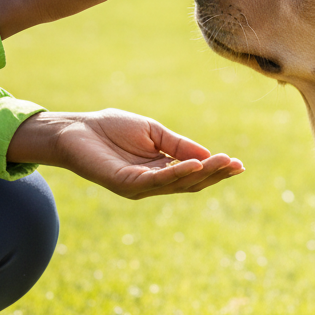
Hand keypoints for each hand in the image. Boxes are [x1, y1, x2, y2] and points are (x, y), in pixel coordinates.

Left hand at [7, 109, 243, 198]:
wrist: (76, 130)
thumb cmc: (110, 129)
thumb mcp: (152, 132)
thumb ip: (177, 145)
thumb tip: (209, 155)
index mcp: (160, 168)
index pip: (194, 173)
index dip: (216, 169)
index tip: (238, 164)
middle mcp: (152, 182)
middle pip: (190, 182)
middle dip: (214, 174)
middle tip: (236, 165)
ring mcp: (139, 186)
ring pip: (177, 183)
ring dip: (201, 174)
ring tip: (221, 163)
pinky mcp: (125, 183)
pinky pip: (155, 181)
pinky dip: (176, 173)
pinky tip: (193, 164)